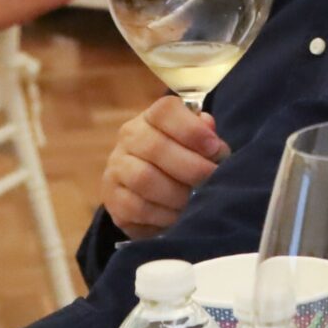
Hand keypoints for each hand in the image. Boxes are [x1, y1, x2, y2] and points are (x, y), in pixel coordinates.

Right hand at [102, 95, 225, 237]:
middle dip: (191, 167)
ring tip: (195, 201)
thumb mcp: (199, 145)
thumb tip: (207, 127)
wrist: (152, 192)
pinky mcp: (112, 198)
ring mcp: (116, 168)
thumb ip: (207, 135)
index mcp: (152, 118)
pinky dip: (163, 215)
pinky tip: (177, 216)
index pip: (165, 111)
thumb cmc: (183, 160)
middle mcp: (129, 138)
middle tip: (211, 180)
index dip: (192, 129)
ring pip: (143, 178)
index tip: (215, 148)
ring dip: (176, 194)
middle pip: (155, 147)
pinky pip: (136, 208)